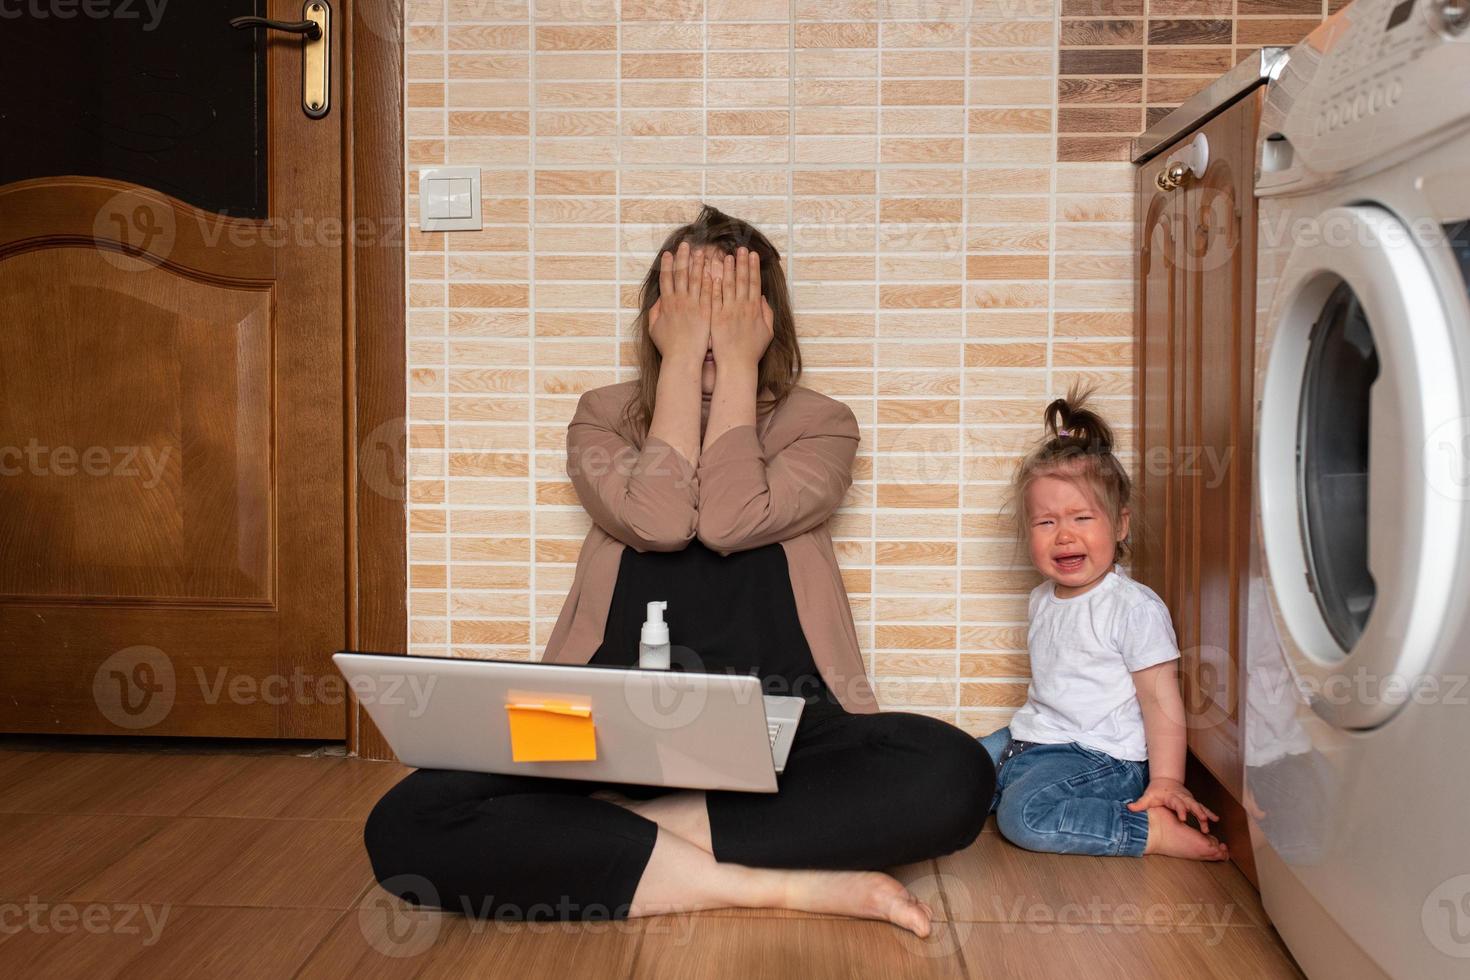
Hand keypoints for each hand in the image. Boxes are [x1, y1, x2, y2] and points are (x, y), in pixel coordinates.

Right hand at [649, 241, 712, 366]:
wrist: (683, 358)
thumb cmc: (669, 347)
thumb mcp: (654, 329)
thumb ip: (654, 312)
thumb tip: (658, 300)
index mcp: (666, 304)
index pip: (666, 279)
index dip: (667, 265)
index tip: (669, 253)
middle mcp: (679, 301)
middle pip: (681, 274)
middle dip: (683, 258)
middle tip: (686, 244)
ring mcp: (693, 305)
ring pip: (695, 280)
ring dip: (698, 264)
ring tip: (701, 251)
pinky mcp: (706, 311)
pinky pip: (708, 292)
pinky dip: (710, 280)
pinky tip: (713, 269)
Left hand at [709, 246, 773, 371]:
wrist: (736, 365)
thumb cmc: (751, 351)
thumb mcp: (767, 332)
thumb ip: (767, 314)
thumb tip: (763, 299)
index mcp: (755, 309)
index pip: (754, 283)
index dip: (753, 268)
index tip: (752, 254)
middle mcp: (742, 308)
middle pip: (742, 280)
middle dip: (741, 263)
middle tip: (740, 248)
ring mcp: (728, 312)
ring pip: (728, 286)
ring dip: (727, 270)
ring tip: (725, 255)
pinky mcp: (716, 318)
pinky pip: (714, 298)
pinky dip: (714, 286)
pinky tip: (712, 274)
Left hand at [1127, 777, 1218, 833]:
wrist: (1165, 781)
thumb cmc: (1156, 791)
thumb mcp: (1147, 796)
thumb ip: (1140, 804)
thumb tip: (1129, 808)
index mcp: (1172, 797)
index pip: (1177, 804)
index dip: (1181, 811)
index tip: (1183, 819)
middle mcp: (1182, 797)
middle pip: (1192, 804)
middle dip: (1198, 812)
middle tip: (1204, 821)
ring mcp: (1189, 799)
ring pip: (1199, 806)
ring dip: (1205, 814)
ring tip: (1212, 823)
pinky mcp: (1193, 801)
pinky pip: (1202, 807)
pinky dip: (1209, 812)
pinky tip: (1216, 819)